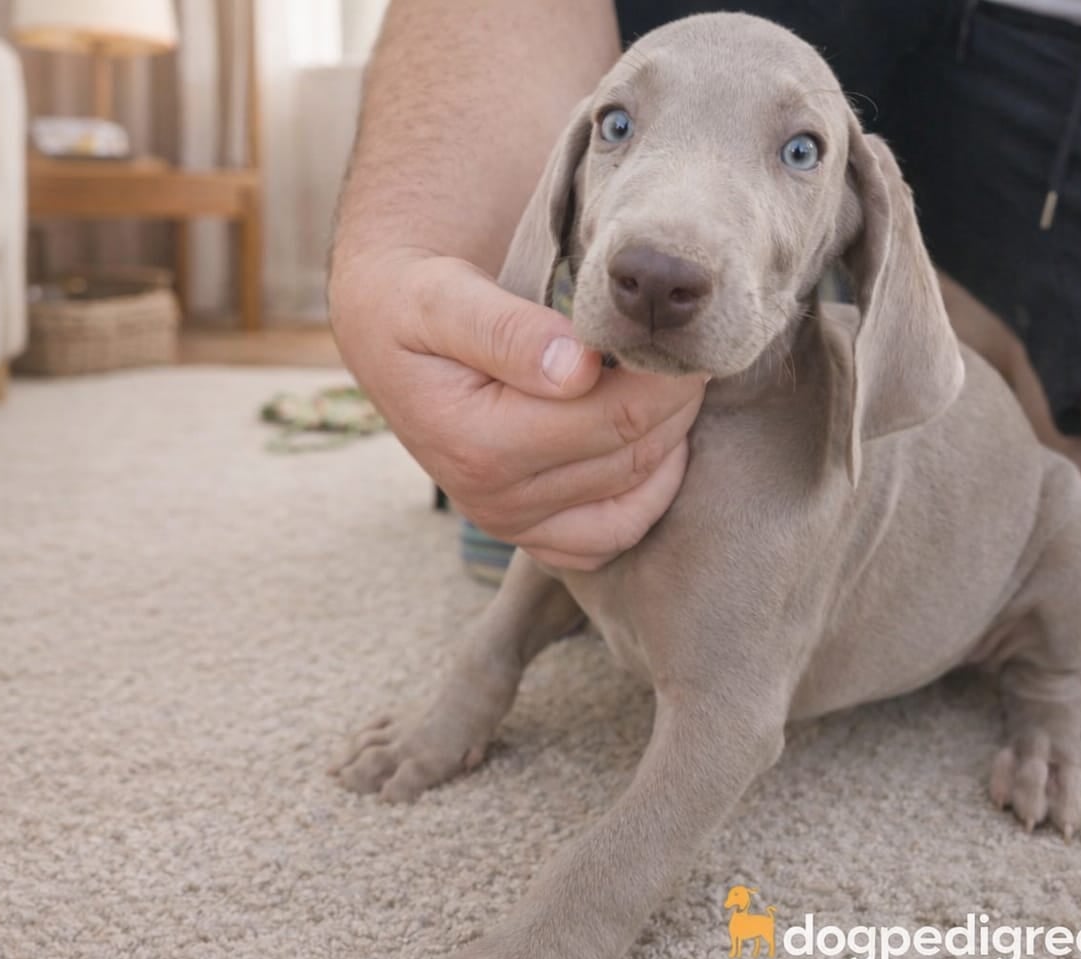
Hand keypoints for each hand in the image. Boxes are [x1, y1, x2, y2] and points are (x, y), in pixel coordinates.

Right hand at [330, 247, 705, 569]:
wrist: (387, 337)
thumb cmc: (420, 306)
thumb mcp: (445, 298)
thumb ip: (508, 331)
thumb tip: (579, 368)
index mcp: (478, 443)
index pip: (615, 417)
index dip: (667, 377)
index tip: (686, 334)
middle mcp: (494, 499)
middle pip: (632, 457)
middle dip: (676, 403)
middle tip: (693, 354)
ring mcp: (512, 525)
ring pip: (633, 500)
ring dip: (671, 444)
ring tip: (675, 388)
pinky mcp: (526, 535)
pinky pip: (608, 539)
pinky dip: (647, 498)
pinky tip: (655, 446)